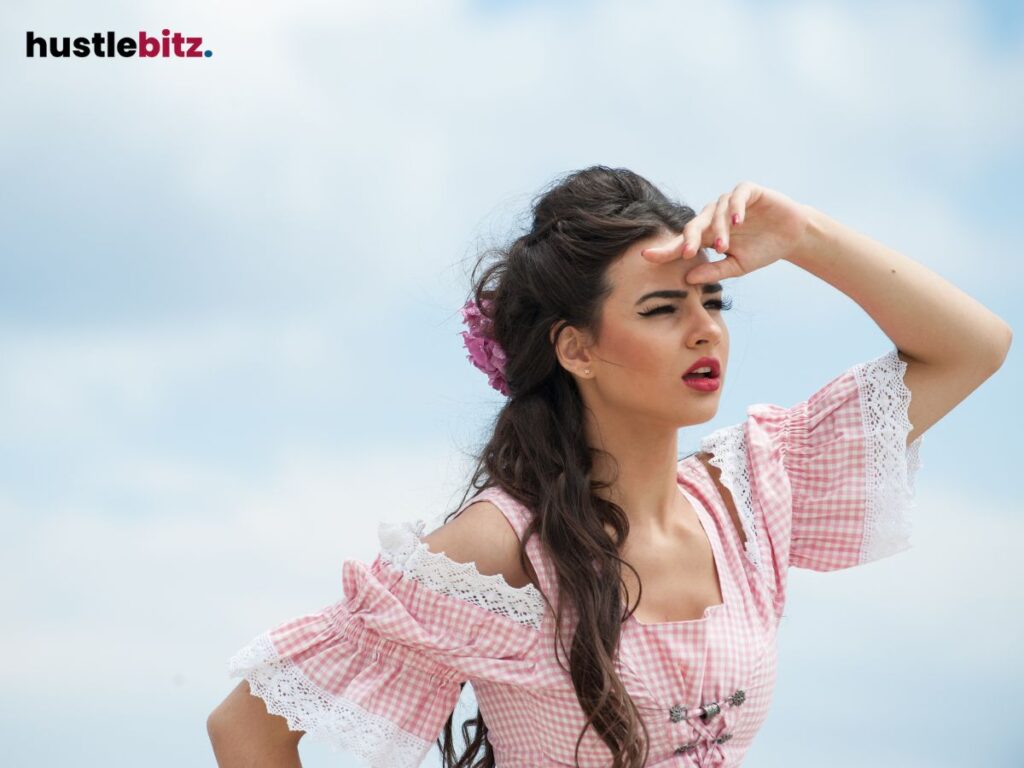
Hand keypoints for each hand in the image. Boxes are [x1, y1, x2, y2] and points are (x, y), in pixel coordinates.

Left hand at [641, 181, 811, 283]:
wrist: (791, 236)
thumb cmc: (761, 250)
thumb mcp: (737, 266)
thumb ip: (714, 270)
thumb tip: (688, 279)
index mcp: (707, 234)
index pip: (681, 242)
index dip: (665, 249)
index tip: (646, 257)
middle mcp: (715, 216)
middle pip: (694, 225)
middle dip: (688, 239)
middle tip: (685, 253)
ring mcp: (730, 202)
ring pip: (716, 212)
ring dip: (718, 229)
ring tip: (722, 246)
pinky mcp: (748, 191)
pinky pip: (737, 196)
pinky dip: (735, 207)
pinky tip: (736, 221)